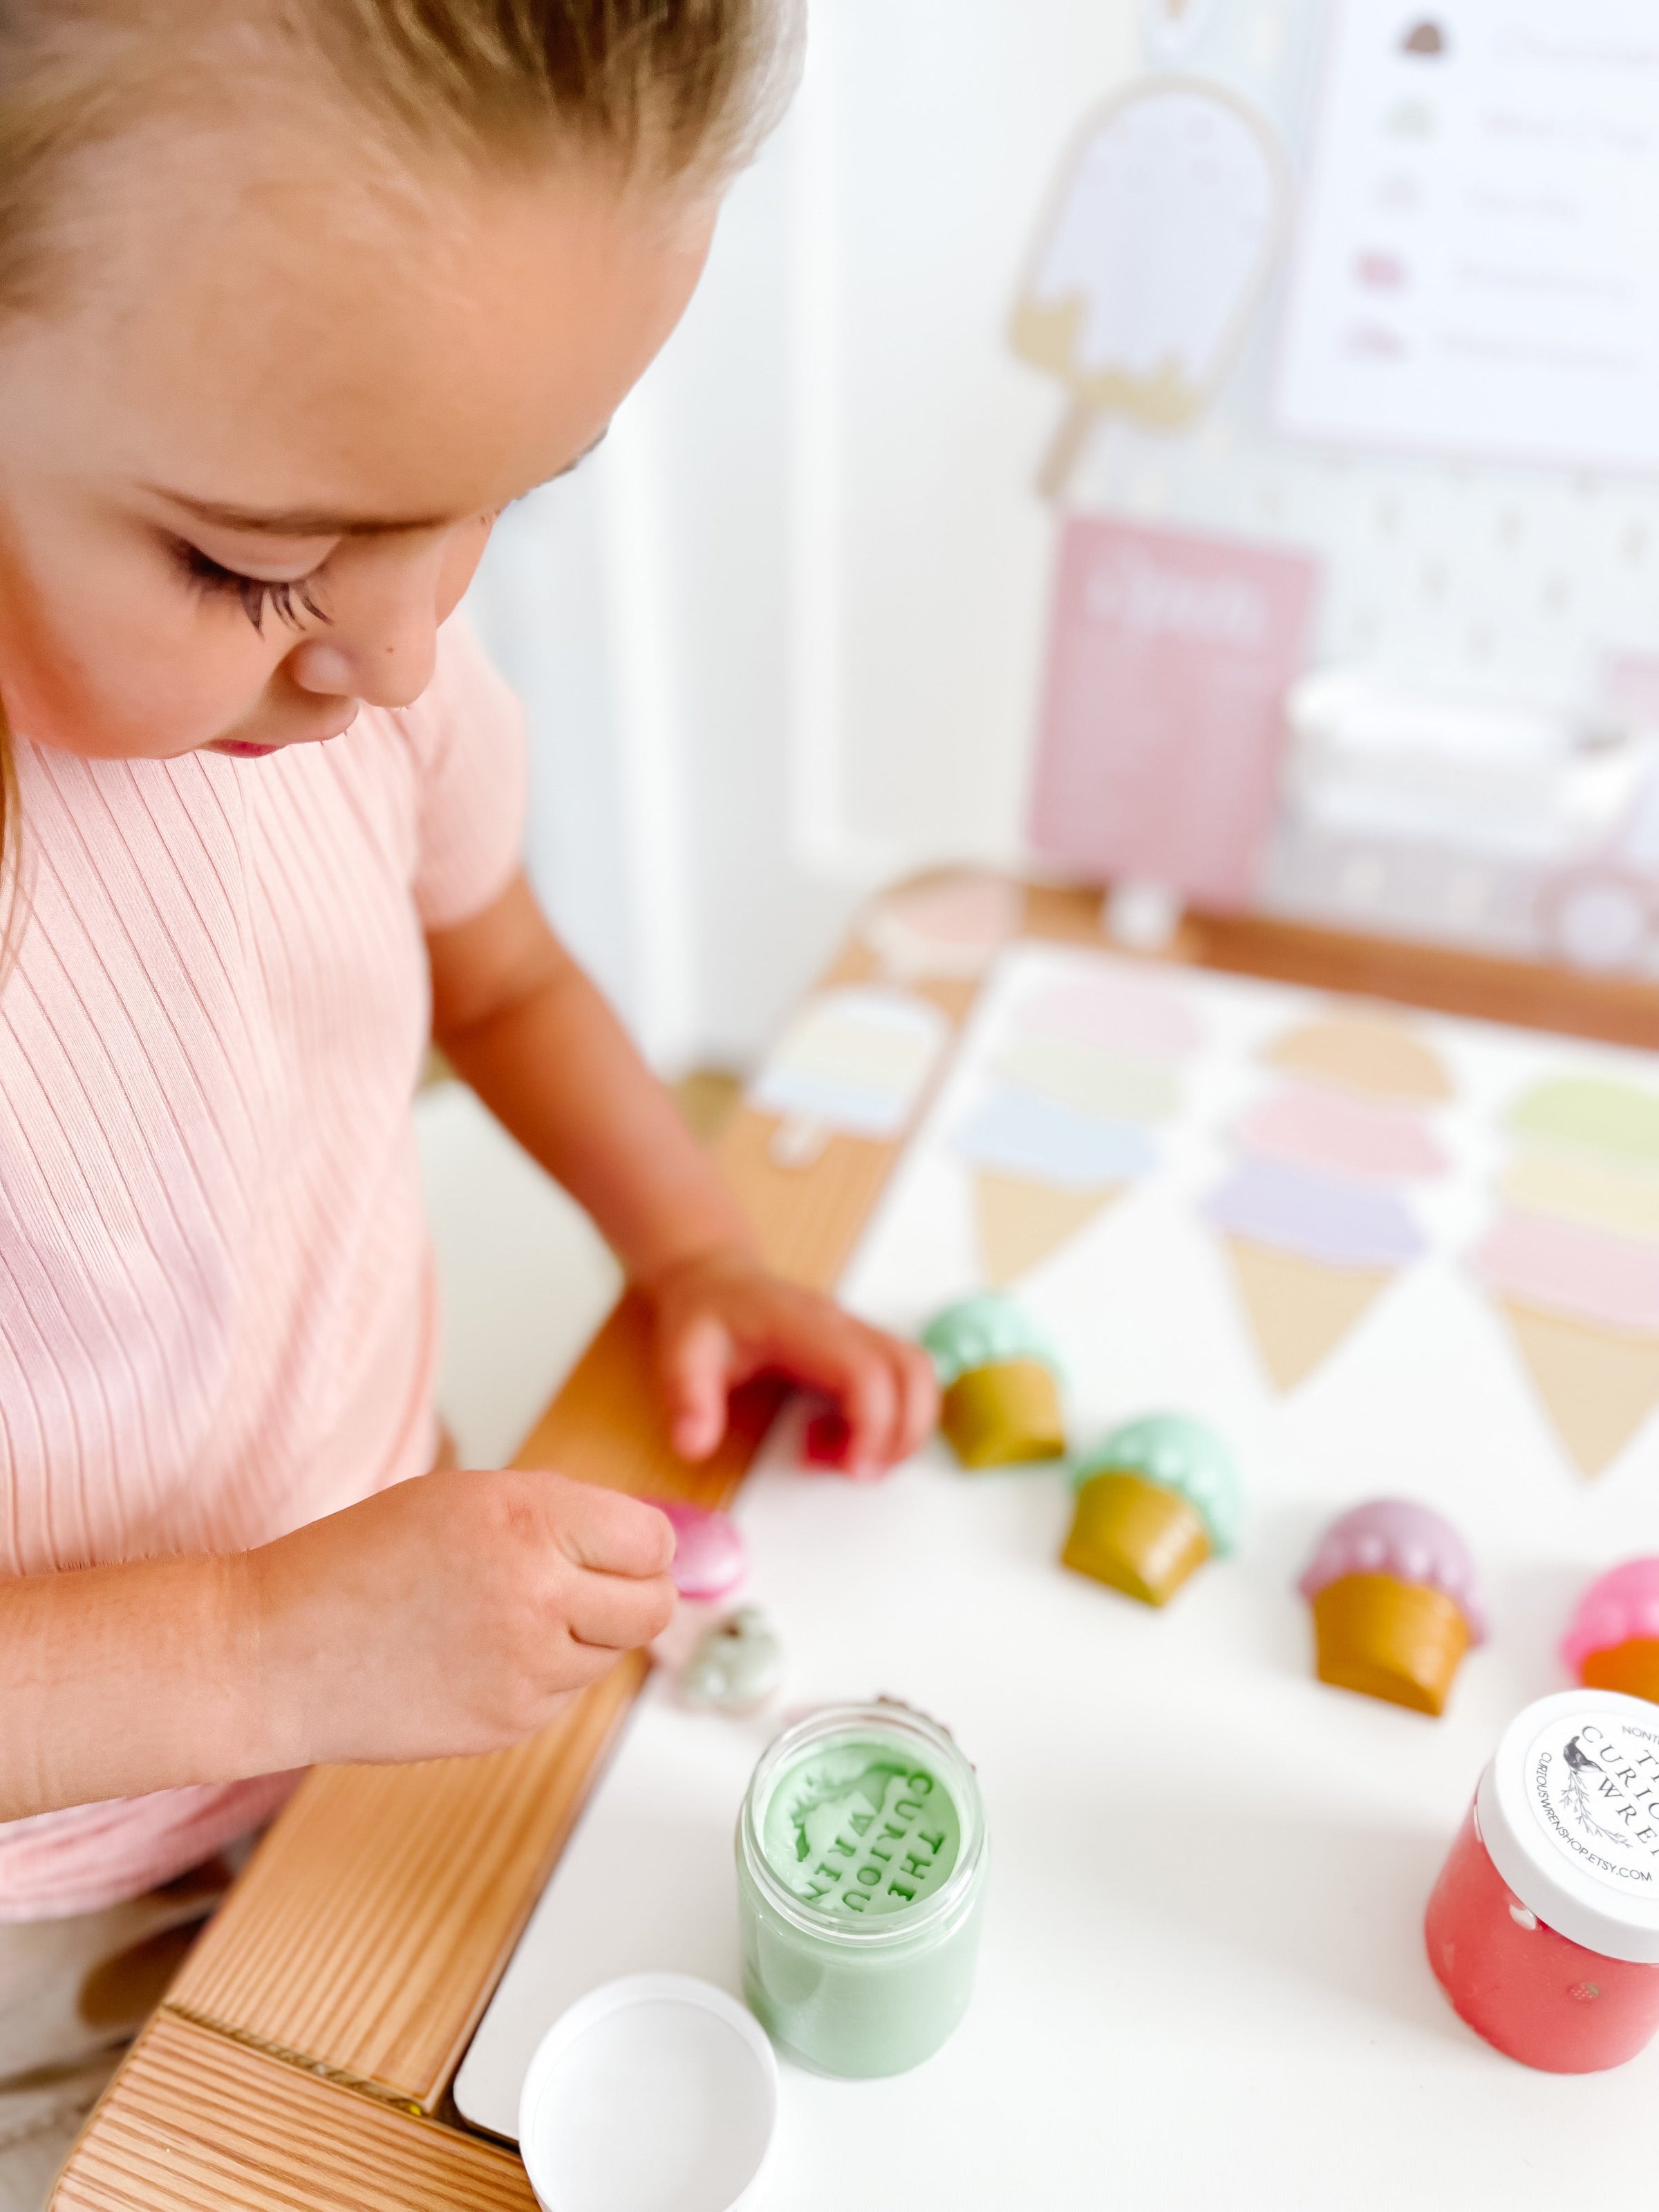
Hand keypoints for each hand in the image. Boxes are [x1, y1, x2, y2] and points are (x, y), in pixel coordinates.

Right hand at [243, 1470, 676, 1769]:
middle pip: (653, 1606)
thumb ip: (561, 1515)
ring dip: (582, 1635)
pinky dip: (541, 1675)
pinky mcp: (509, 1724)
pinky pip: (564, 1694)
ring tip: (504, 1614)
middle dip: (633, 1592)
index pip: (653, 1540)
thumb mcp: (467, 1498)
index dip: (640, 1543)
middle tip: (585, 1583)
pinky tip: (477, 1655)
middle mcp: (538, 1592)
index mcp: (529, 1518)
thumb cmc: (358, 1562)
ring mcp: (527, 1668)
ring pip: (610, 1654)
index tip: (617, 1546)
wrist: (274, 1651)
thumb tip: (651, 1547)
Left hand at [646, 1248, 938, 1479]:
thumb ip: (689, 1399)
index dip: (874, 1424)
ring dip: (904, 1427)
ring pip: (919, 1374)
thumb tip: (693, 1446)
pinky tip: (837, 1439)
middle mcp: (842, 1324)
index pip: (866, 1371)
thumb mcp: (681, 1354)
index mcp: (802, 1325)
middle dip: (904, 1432)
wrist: (715, 1278)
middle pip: (914, 1370)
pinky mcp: (861, 1346)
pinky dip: (891, 1419)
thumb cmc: (704, 1315)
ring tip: (846, 1457)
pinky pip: (903, 1380)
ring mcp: (857, 1332)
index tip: (853, 1470)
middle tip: (860, 1472)